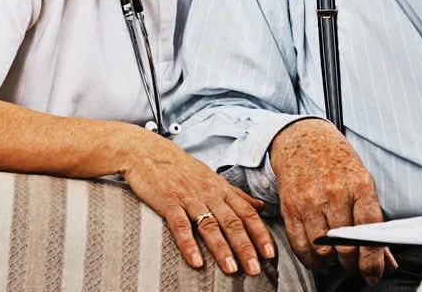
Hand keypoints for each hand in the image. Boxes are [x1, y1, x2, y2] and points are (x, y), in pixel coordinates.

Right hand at [122, 130, 275, 274]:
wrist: (151, 153)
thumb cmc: (184, 169)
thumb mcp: (214, 179)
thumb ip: (237, 195)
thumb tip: (260, 207)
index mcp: (222, 190)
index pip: (247, 213)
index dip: (260, 233)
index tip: (270, 253)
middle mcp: (210, 194)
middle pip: (232, 222)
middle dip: (245, 247)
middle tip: (255, 268)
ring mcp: (190, 198)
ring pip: (210, 225)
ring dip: (222, 249)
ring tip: (231, 269)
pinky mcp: (169, 202)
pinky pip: (180, 226)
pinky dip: (189, 244)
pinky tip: (196, 261)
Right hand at [270, 118, 396, 284]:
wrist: (303, 138)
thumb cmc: (336, 160)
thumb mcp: (362, 182)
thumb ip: (373, 222)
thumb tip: (387, 260)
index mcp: (359, 185)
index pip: (370, 232)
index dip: (373, 261)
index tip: (374, 273)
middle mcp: (335, 193)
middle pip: (346, 246)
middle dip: (353, 265)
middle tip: (356, 267)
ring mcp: (310, 201)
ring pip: (323, 250)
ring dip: (332, 263)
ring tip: (337, 260)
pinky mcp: (290, 207)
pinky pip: (300, 245)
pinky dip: (310, 259)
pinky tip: (318, 257)